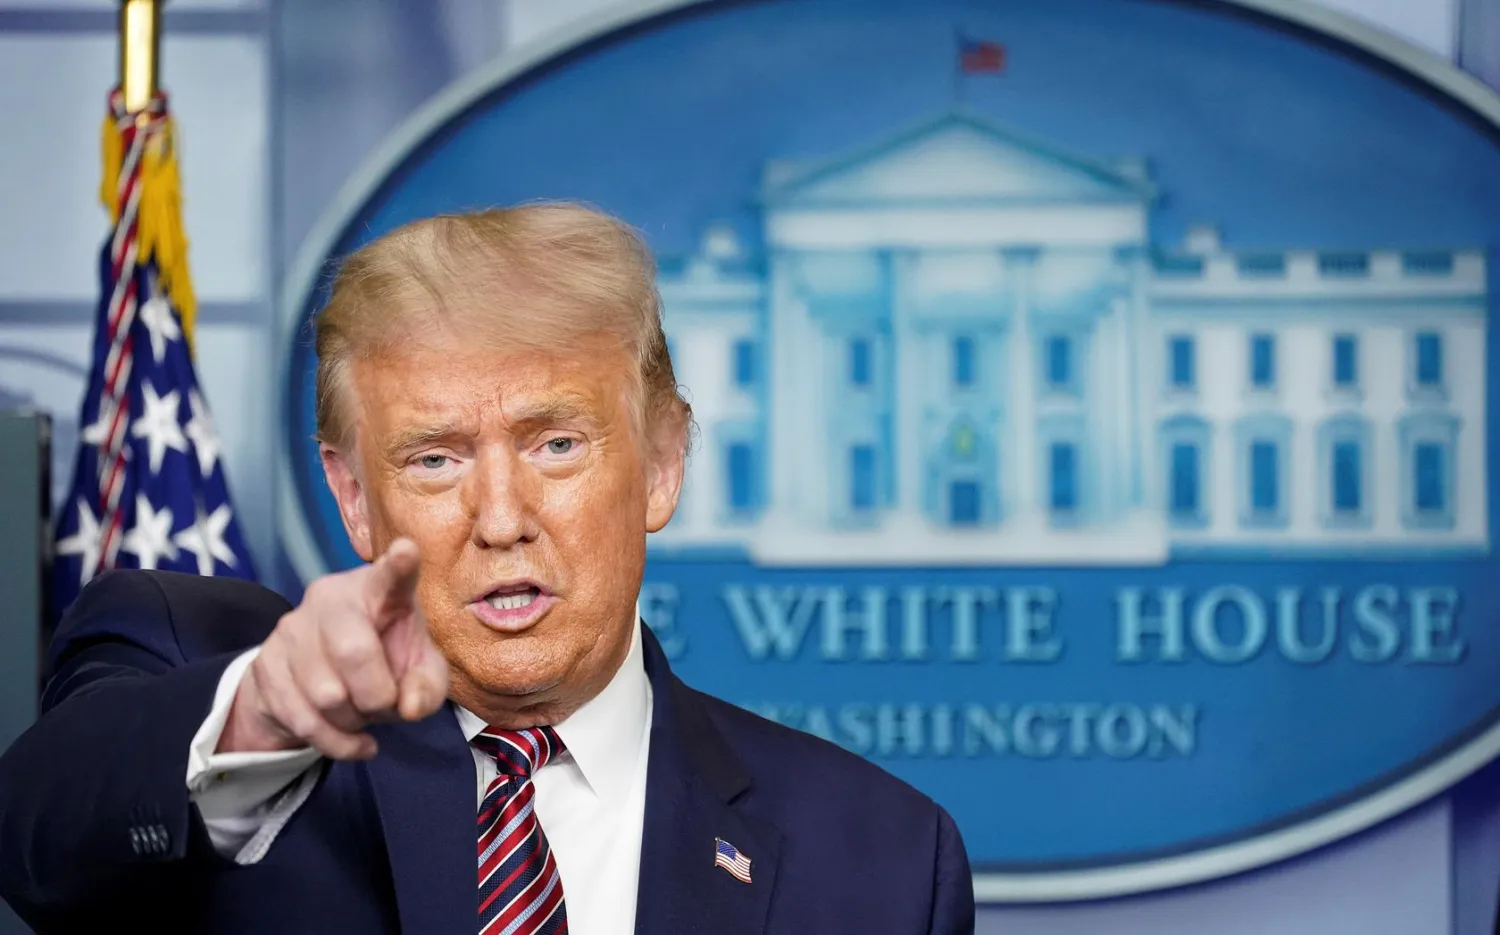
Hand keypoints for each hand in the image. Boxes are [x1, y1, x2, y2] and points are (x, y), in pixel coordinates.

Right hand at [218, 538, 449, 759]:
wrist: (319, 683)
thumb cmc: (385, 664)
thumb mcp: (420, 674)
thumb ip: (428, 686)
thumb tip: (409, 706)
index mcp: (378, 591)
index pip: (390, 576)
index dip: (400, 565)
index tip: (407, 550)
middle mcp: (330, 598)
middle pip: (353, 651)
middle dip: (377, 696)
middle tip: (385, 705)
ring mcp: (291, 628)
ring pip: (326, 695)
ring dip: (354, 721)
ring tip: (362, 714)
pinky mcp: (265, 664)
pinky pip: (303, 719)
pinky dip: (336, 742)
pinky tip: (353, 740)